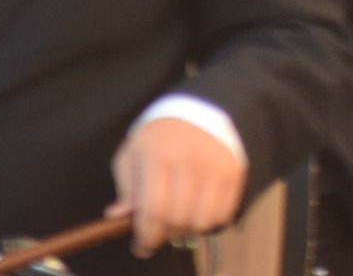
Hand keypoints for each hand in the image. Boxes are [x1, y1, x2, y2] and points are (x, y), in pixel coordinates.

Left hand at [111, 114, 244, 256]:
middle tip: (159, 236)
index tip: (141, 246)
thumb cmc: (160, 136)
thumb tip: (118, 215)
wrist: (201, 107)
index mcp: (159, 155)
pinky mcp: (234, 171)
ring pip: (202, 221)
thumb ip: (126, 186)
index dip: (146, 236)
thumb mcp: (133, 153)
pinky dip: (209, 222)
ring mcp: (215, 166)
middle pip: (177, 219)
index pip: (153, 209)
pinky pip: (223, 213)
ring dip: (187, 231)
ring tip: (179, 223)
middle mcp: (190, 160)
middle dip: (164, 236)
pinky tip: (197, 213)